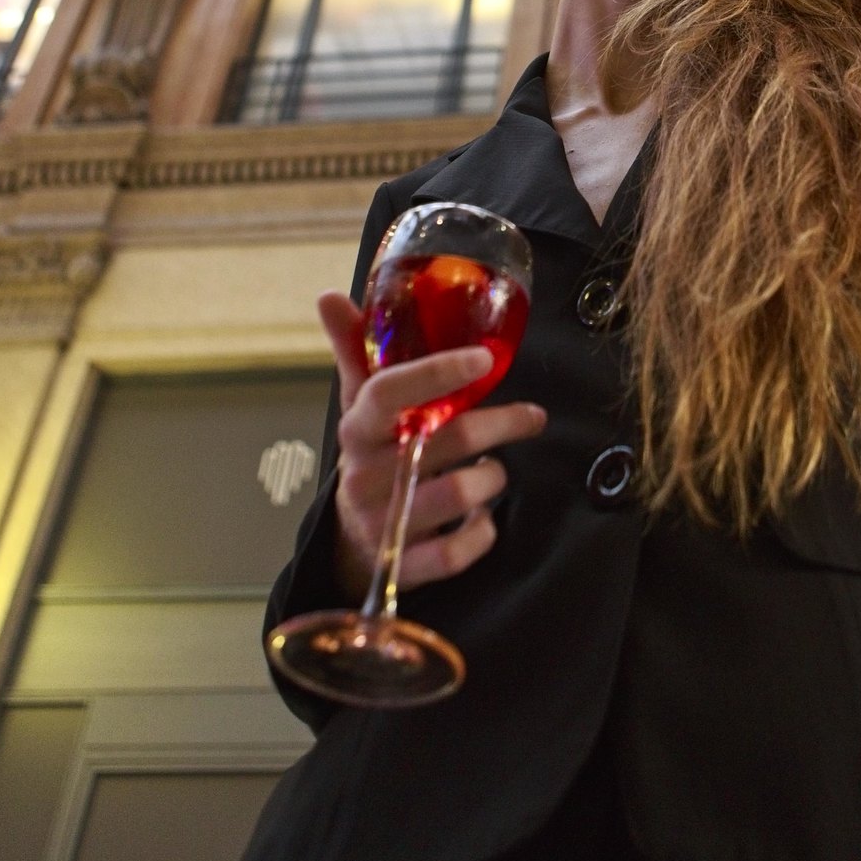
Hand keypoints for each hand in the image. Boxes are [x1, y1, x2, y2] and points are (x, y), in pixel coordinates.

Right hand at [319, 291, 546, 600]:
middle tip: (533, 416)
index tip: (483, 358)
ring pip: (463, 493)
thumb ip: (355, 349)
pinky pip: (459, 551)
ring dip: (495, 478)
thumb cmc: (373, 454)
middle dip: (503, 423)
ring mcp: (384, 521)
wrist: (353, 538)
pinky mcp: (404, 565)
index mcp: (358, 427)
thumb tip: (328, 296)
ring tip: (497, 468)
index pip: (390, 390)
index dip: (438, 371)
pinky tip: (483, 518)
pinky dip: (483, 532)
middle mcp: (365, 473)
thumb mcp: (362, 404)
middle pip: (449, 440)